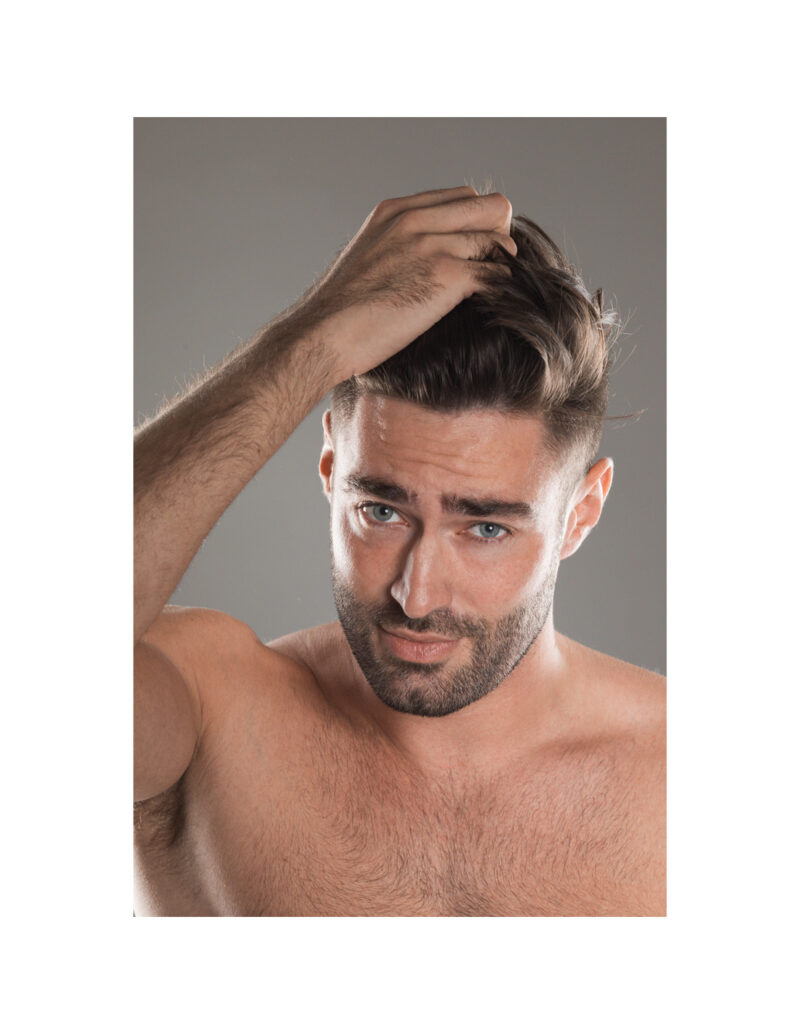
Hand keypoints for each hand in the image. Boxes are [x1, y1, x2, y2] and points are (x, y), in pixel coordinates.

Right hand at [288, 186, 516, 382]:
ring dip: (503, 266)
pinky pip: (497, 272)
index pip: (462, 197)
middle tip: (492, 270)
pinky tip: (491, 307)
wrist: (322, 336)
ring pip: (499, 240)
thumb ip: (398, 248)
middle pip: (490, 207)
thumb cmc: (340, 315)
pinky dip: (501, 289)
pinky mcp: (445, 276)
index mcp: (395, 212)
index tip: (476, 253)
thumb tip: (424, 264)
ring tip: (493, 292)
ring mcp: (430, 245)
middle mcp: (414, 220)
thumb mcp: (368, 261)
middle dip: (499, 236)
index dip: (477, 225)